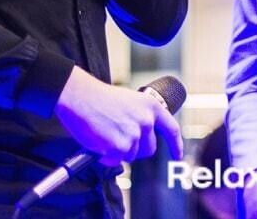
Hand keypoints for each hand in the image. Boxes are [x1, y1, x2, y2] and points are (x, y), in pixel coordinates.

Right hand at [54, 67, 182, 166]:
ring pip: (131, 155)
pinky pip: (117, 160)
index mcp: (150, 106)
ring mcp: (134, 134)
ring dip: (119, 151)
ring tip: (106, 135)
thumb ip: (139, 117)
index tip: (177, 154)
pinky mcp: (121, 146)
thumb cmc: (98, 98)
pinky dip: (108, 156)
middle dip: (136, 149)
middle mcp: (146, 121)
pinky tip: (99, 143)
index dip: (175, 144)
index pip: (171, 129)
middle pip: (149, 148)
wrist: (80, 97)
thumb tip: (140, 136)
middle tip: (119, 140)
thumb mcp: (129, 101)